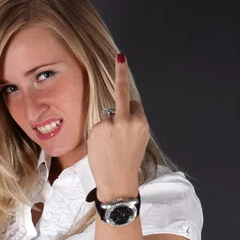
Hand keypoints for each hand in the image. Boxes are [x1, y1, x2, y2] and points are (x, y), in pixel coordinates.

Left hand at [87, 52, 149, 192]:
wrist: (118, 182)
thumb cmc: (127, 164)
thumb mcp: (137, 141)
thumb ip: (131, 124)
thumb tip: (117, 111)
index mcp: (142, 123)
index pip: (134, 104)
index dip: (130, 111)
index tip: (124, 77)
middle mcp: (128, 120)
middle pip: (123, 94)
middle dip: (121, 78)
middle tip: (120, 57)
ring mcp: (112, 124)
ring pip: (107, 115)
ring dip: (106, 127)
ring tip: (109, 147)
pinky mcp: (98, 129)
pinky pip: (97, 126)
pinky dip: (98, 135)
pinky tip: (101, 148)